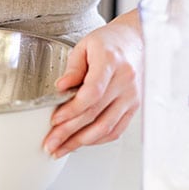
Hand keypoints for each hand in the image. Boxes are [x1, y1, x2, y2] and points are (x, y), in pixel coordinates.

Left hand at [43, 11, 143, 157]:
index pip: (92, 93)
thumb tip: (61, 87)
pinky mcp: (134, 107)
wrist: (138, 40)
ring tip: (61, 149)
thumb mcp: (86, 45)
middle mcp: (125, 81)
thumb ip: (73, 68)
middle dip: (69, 133)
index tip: (55, 120)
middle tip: (50, 143)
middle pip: (95, 114)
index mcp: (111, 62)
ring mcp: (132, 97)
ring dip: (81, 142)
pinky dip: (98, 140)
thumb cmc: (111, 42)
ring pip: (106, 127)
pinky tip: (81, 142)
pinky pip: (116, 129)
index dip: (72, 110)